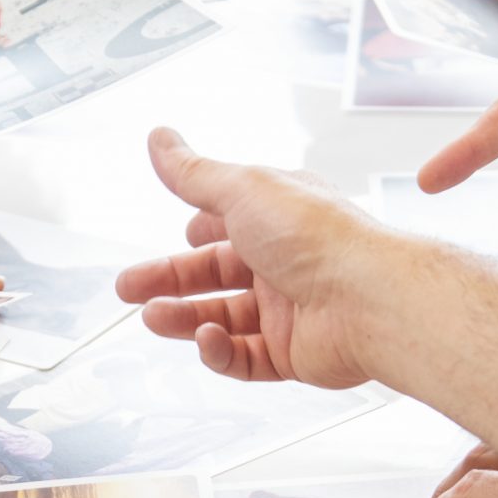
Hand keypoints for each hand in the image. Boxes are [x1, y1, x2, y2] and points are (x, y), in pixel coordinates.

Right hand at [115, 128, 387, 387]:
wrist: (369, 299)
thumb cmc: (319, 237)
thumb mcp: (243, 189)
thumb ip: (194, 172)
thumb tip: (159, 139)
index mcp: (278, 216)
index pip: (226, 224)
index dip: (197, 232)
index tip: (174, 238)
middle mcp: (284, 261)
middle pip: (214, 274)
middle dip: (169, 281)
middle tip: (129, 288)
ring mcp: (289, 309)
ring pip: (223, 317)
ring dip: (185, 318)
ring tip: (153, 318)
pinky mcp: (293, 353)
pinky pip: (245, 357)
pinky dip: (220, 351)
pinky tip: (207, 338)